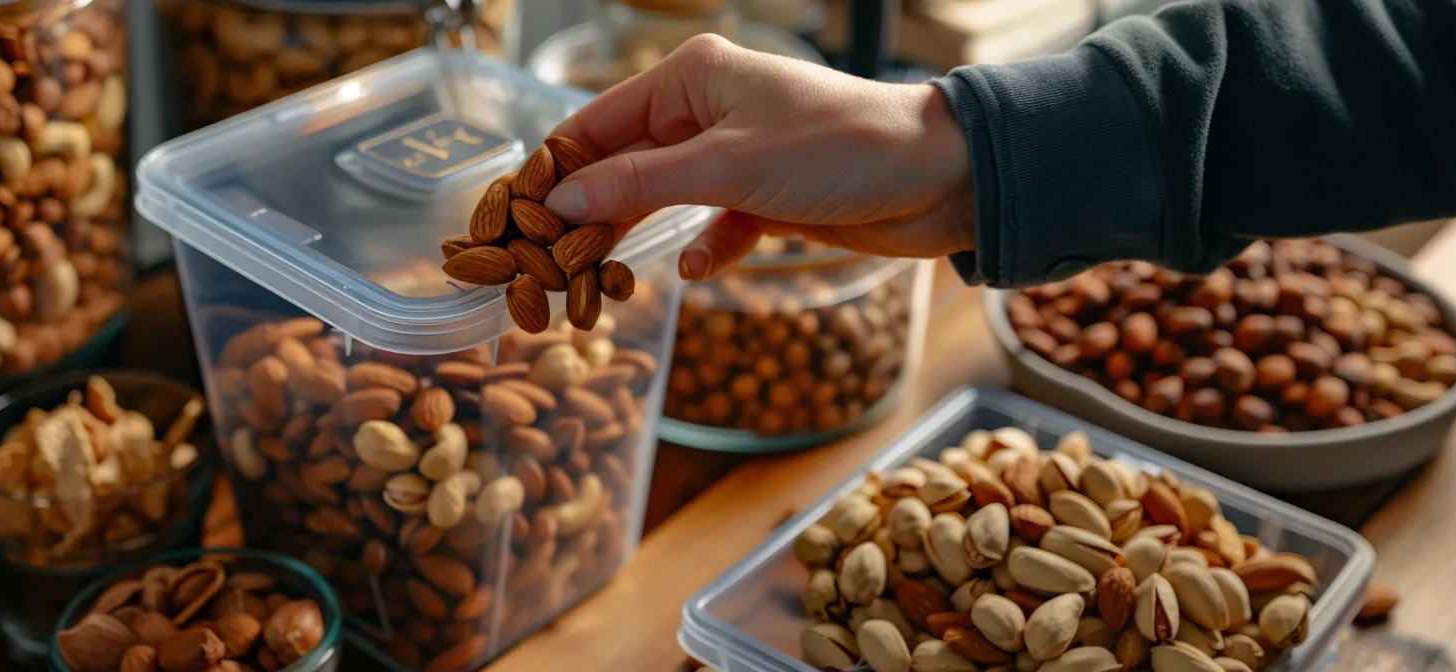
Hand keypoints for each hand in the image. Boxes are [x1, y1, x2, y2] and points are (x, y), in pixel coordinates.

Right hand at [546, 34, 974, 279]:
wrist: (940, 178)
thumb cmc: (839, 149)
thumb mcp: (725, 167)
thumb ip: (637, 186)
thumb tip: (558, 202)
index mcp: (691, 76)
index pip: (596, 122)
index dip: (554, 170)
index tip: (514, 219)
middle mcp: (709, 107)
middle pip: (624, 163)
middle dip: (590, 211)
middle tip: (548, 262)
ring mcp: (739, 152)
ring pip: (665, 197)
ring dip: (637, 236)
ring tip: (598, 277)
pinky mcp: (768, 195)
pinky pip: (713, 224)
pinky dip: (700, 248)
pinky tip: (689, 272)